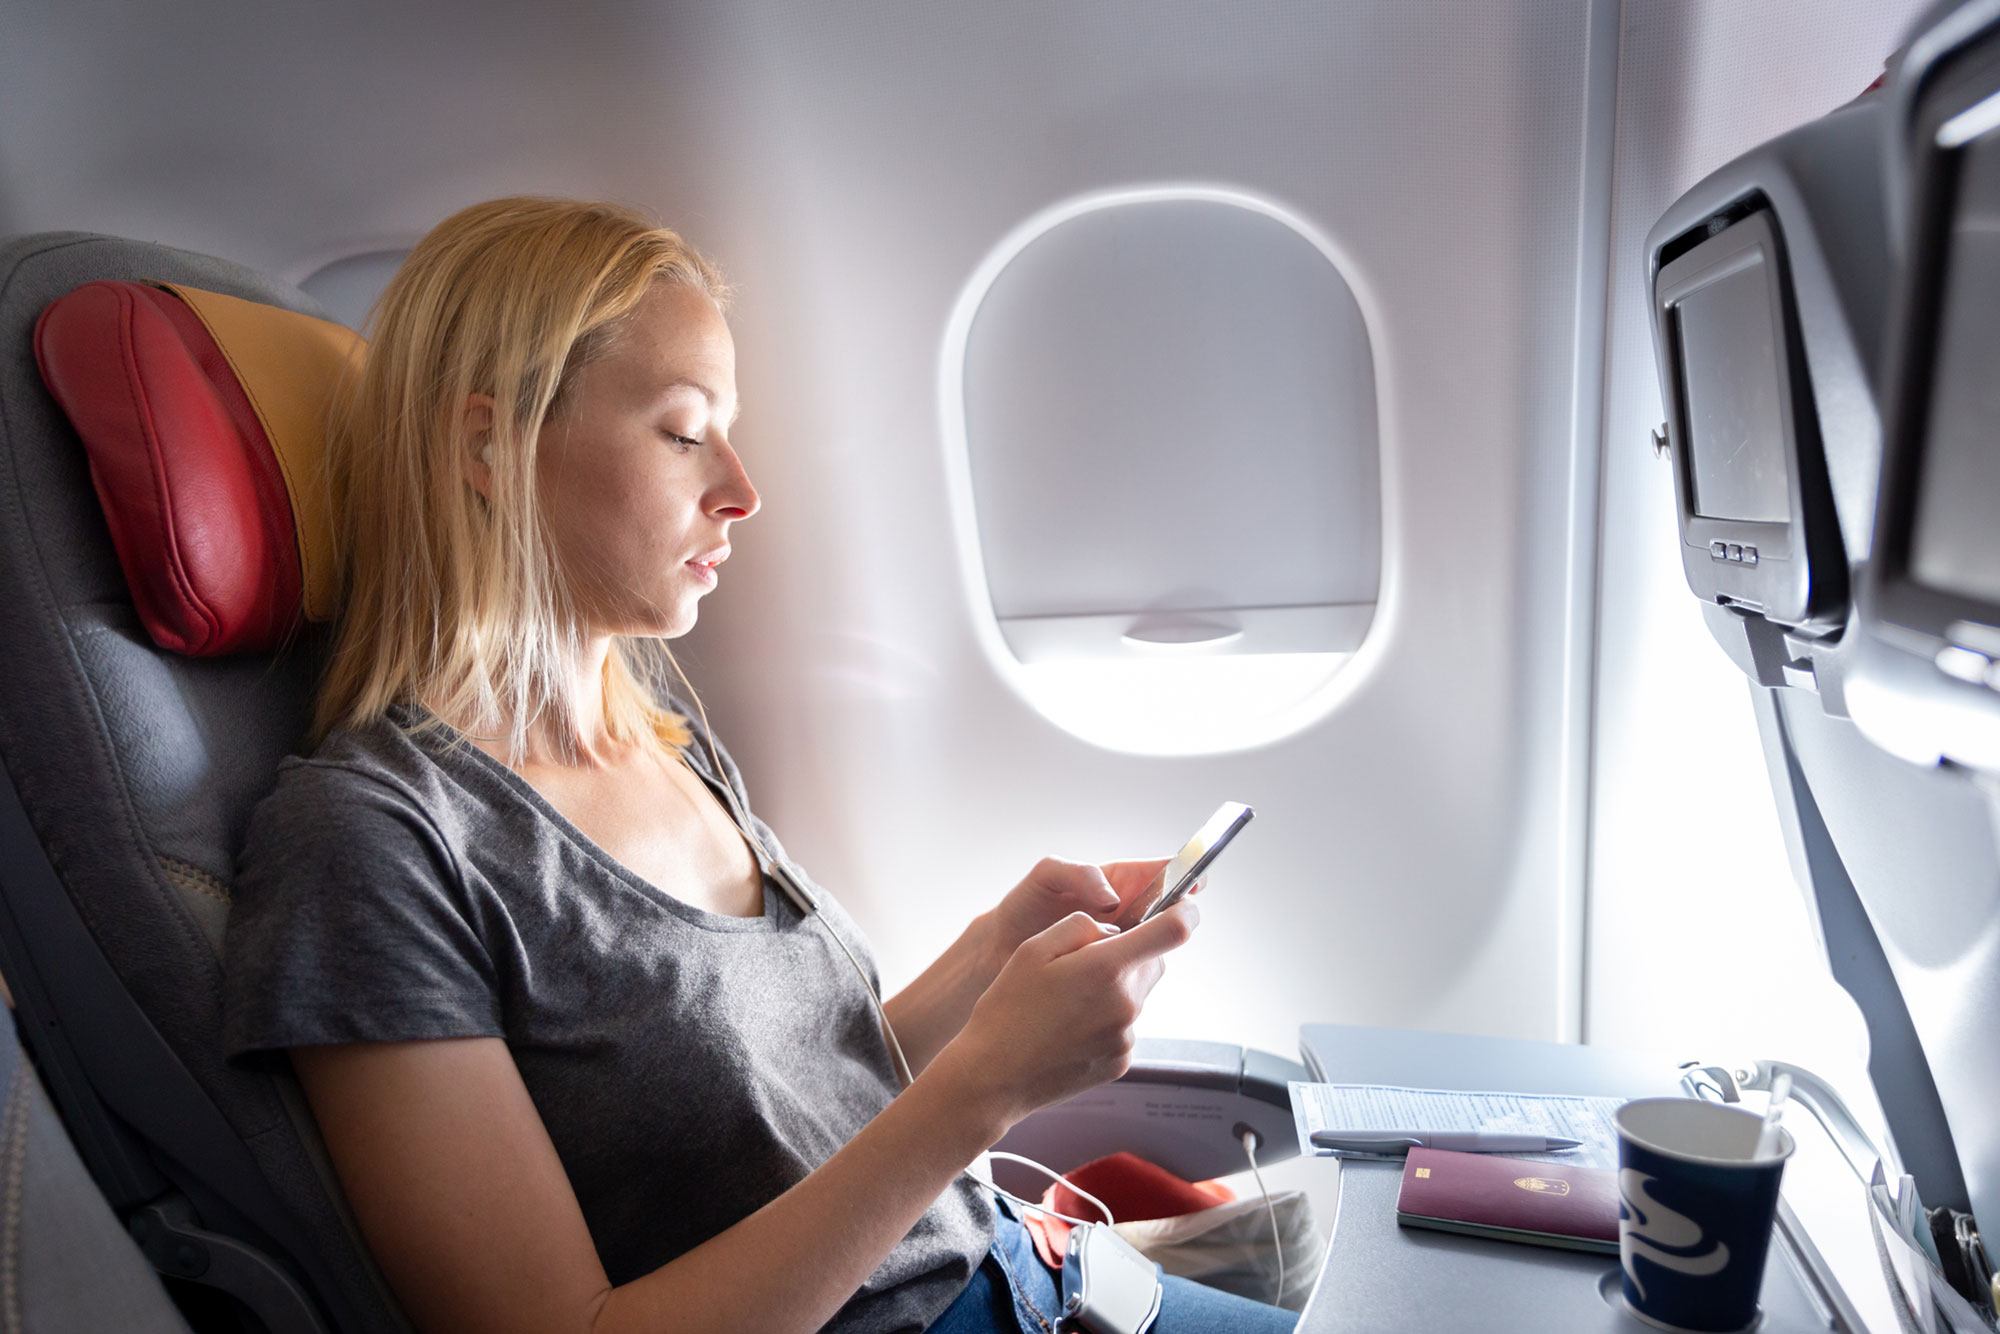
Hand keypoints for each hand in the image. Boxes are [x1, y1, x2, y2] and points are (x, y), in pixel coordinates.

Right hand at [929, 900, 1199, 1130]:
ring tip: (1069, 1002)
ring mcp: (1126, 1036)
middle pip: (1154, 962)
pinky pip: (1126, 1026)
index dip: (1185, 911)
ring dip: (1116, 988)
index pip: (1173, 930)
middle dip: (1131, 954)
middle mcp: (1126, 1003)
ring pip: (1137, 994)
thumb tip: (1114, 930)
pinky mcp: (1121, 1060)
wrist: (995, 1076)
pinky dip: (1107, 1020)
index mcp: (1106, 967)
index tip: (1184, 904)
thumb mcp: (1033, 948)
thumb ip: (1081, 926)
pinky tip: (1070, 1028)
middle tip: (1087, 964)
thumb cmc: (1008, 1008)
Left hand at [987, 857, 1172, 959]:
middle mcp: (1127, 913)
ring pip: (1153, 945)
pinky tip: (1125, 977)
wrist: (1001, 948)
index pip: (1161, 874)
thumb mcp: (1047, 876)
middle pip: (1165, 913)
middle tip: (1178, 920)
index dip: (1182, 875)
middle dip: (1174, 916)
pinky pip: (1135, 973)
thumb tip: (1111, 894)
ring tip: (1146, 948)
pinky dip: (1136, 975)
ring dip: (1154, 947)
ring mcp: (1121, 944)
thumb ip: (1078, 873)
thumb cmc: (1025, 905)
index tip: (1196, 880)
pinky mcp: (1113, 973)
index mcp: (1117, 883)